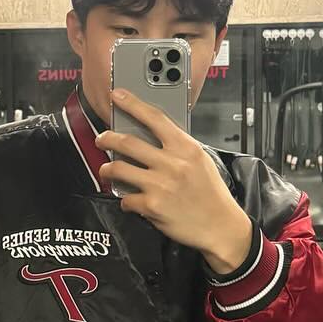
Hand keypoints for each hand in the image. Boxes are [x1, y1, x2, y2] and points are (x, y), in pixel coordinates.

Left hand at [97, 89, 255, 273]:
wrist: (221, 226)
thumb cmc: (211, 194)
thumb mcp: (201, 161)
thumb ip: (178, 148)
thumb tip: (151, 137)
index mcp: (186, 148)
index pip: (155, 118)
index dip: (132, 104)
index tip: (117, 95)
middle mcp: (172, 164)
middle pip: (128, 142)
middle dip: (107, 138)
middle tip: (101, 139)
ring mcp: (160, 185)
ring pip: (119, 168)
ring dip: (107, 168)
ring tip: (107, 170)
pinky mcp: (152, 206)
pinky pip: (126, 198)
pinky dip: (124, 199)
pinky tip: (129, 200)